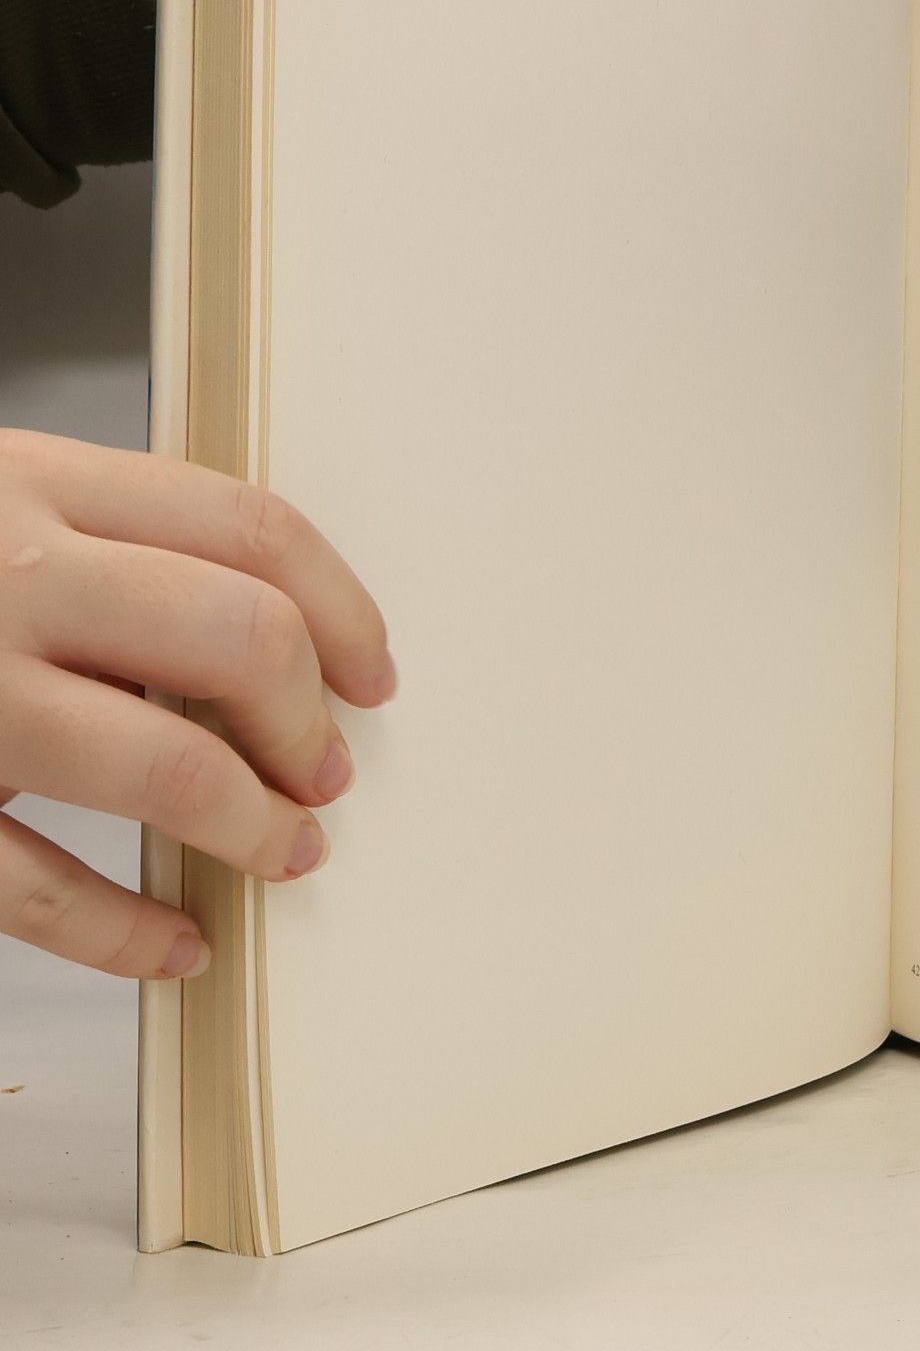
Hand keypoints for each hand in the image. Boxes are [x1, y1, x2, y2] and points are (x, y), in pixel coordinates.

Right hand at [0, 430, 392, 979]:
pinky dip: (124, 930)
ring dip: (253, 823)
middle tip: (325, 766)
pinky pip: (31, 887)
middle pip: (238, 637)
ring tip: (285, 846)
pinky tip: (177, 943)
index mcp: (33, 485)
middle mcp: (0, 577)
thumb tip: (266, 633)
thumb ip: (105, 541)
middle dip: (307, 717)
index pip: (250, 527)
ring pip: (164, 766)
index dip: (342, 607)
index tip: (374, 672)